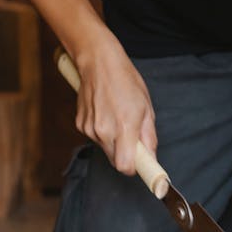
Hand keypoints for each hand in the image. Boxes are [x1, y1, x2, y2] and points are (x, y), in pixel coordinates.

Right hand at [73, 46, 157, 174]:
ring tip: (117, 118)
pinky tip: (105, 113)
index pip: (125, 166)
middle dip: (126, 154)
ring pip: (106, 149)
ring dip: (114, 142)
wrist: (98, 62)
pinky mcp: (80, 125)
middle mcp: (104, 131)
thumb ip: (148, 136)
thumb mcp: (146, 107)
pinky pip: (95, 138)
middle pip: (116, 160)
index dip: (135, 169)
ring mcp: (90, 129)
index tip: (142, 168)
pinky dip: (102, 132)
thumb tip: (151, 156)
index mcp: (124, 127)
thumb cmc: (125, 80)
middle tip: (133, 137)